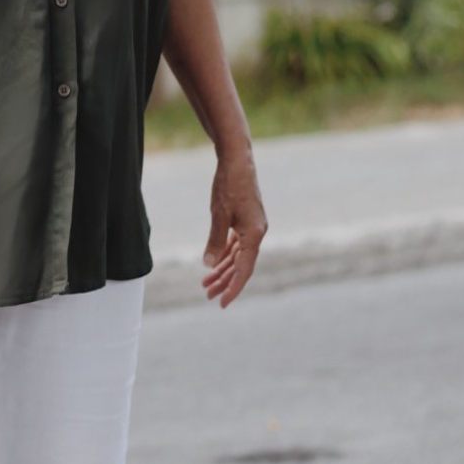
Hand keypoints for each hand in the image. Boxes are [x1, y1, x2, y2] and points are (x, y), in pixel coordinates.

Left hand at [200, 150, 266, 308]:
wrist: (237, 160)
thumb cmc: (229, 185)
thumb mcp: (219, 214)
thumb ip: (215, 241)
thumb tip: (209, 265)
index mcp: (254, 234)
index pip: (244, 269)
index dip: (233, 288)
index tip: (222, 303)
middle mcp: (257, 233)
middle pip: (241, 265)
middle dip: (225, 281)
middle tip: (207, 295)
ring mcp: (252, 226)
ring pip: (238, 255)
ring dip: (223, 268)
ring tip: (206, 282)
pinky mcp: (246, 220)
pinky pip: (236, 243)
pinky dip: (226, 253)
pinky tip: (214, 261)